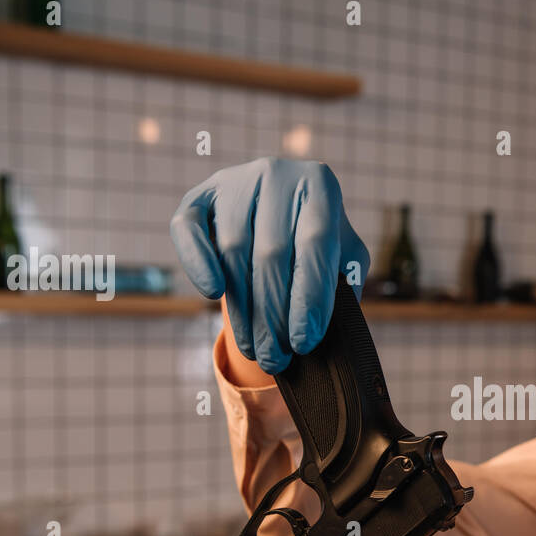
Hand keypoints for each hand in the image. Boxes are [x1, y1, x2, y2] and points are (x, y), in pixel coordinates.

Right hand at [170, 157, 369, 373]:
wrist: (280, 212)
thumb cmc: (317, 243)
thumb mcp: (343, 257)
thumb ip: (346, 282)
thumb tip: (332, 326)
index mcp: (320, 185)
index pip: (316, 245)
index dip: (309, 298)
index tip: (303, 343)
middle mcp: (277, 175)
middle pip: (272, 254)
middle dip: (273, 316)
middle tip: (276, 359)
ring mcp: (234, 181)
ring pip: (234, 251)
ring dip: (243, 309)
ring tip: (254, 350)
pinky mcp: (199, 196)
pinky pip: (190, 231)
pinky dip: (198, 263)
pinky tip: (212, 294)